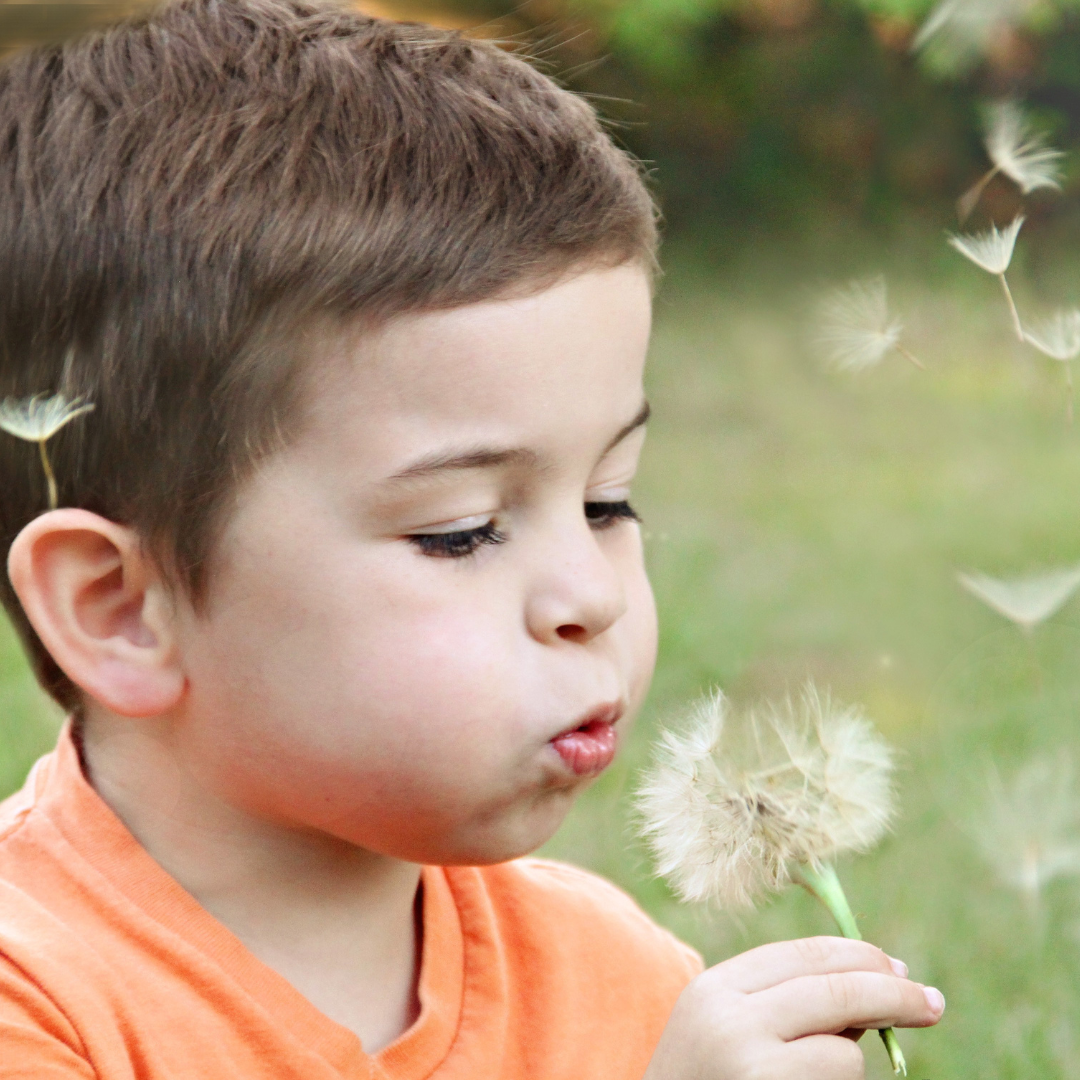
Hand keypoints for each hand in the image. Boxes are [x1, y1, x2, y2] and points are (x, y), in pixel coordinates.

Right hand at [644, 936, 943, 1079]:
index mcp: (716, 988)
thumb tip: (880, 983)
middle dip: (894, 995)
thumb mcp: (727, 1027)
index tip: (900, 971)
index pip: (805, 955)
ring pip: (844, 1054)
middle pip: (836, 991)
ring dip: (846, 1067)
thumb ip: (787, 1001)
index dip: (861, 957)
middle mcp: (731, 1022)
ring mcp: (752, 1070)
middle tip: (932, 1003)